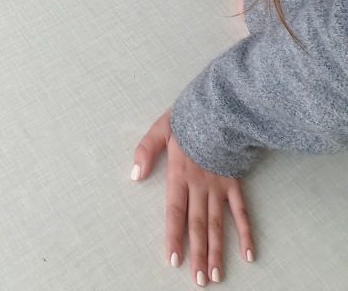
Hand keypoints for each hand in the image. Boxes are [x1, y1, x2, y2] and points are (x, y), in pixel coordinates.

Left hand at [132, 110, 254, 284]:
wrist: (221, 109)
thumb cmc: (189, 118)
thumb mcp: (161, 128)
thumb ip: (146, 150)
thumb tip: (135, 174)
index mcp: (180, 174)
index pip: (175, 212)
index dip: (174, 237)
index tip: (174, 260)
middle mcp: (200, 186)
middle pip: (198, 225)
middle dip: (197, 254)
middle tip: (198, 281)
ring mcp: (219, 187)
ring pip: (218, 224)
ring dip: (217, 251)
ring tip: (215, 276)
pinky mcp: (234, 184)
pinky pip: (241, 212)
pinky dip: (245, 233)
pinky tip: (248, 254)